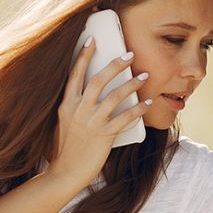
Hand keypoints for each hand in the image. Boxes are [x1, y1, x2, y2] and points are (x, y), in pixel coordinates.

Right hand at [49, 39, 150, 188]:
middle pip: (99, 79)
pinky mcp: (104, 136)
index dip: (85, 55)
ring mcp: (91, 122)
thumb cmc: (65, 149)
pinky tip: (148, 103)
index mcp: (67, 104)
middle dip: (116, 64)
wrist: (65, 173)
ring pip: (115, 96)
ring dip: (132, 83)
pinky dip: (138, 110)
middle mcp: (78, 110)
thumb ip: (75, 107)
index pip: (75, 73)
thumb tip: (90, 95)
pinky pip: (125, 118)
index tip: (93, 39)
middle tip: (130, 54)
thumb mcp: (64, 123)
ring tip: (144, 76)